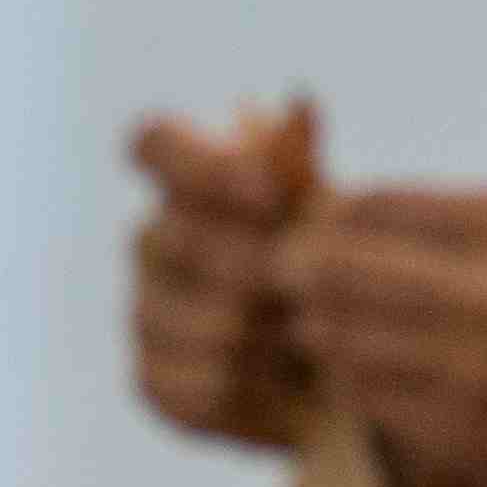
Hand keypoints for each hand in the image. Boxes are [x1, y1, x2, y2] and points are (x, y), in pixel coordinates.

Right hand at [123, 97, 327, 451]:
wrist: (343, 374)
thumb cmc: (336, 272)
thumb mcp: (330, 216)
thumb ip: (304, 167)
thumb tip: (297, 100)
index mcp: (182, 182)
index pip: (150, 141)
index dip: (203, 165)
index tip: (272, 193)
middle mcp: (150, 241)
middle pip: (179, 237)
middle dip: (260, 262)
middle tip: (318, 285)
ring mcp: (143, 313)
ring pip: (197, 317)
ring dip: (268, 331)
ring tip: (317, 338)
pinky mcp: (152, 381)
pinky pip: (195, 383)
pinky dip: (254, 386)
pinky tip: (290, 384)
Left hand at [284, 148, 486, 486]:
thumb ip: (473, 216)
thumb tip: (357, 208)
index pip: (371, 206)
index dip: (327, 215)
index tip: (319, 224)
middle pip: (338, 271)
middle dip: (301, 270)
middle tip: (292, 275)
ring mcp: (477, 373)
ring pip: (339, 340)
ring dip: (317, 328)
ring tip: (318, 322)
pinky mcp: (468, 436)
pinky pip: (368, 401)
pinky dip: (350, 382)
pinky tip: (360, 372)